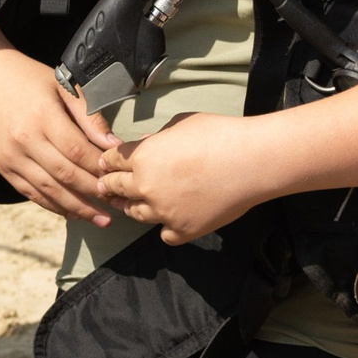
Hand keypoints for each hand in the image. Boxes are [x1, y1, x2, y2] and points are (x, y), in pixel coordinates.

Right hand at [0, 48, 119, 223]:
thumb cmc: (28, 79)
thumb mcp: (62, 86)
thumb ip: (89, 116)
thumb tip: (114, 145)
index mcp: (42, 115)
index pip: (77, 150)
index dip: (99, 167)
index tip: (118, 175)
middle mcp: (24, 140)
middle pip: (65, 174)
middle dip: (94, 192)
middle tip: (117, 202)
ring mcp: (11, 157)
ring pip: (49, 190)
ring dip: (78, 208)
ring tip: (101, 219)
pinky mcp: (3, 168)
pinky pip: (32, 193)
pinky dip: (55, 206)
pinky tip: (74, 212)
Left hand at [97, 114, 267, 244]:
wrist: (251, 161)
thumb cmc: (219, 134)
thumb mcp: (181, 123)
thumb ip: (158, 137)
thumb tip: (147, 144)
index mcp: (142, 157)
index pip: (113, 161)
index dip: (109, 161)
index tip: (106, 164)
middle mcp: (146, 187)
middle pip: (117, 189)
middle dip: (112, 185)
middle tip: (108, 186)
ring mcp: (164, 212)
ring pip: (136, 214)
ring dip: (134, 207)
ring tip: (134, 204)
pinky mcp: (184, 230)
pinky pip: (165, 234)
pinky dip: (167, 228)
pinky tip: (171, 220)